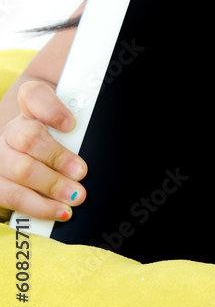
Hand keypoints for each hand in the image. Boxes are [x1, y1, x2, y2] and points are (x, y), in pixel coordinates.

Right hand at [0, 81, 86, 222]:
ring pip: (20, 170)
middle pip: (28, 137)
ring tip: (77, 196)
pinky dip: (39, 207)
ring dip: (51, 186)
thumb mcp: (73, 120)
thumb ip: (85, 118)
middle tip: (81, 171)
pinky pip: (13, 197)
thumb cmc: (62, 135)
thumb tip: (112, 121)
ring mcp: (2, 157)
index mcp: (30, 107)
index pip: (33, 95)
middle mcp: (13, 130)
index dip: (51, 109)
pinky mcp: (0, 183)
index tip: (71, 125)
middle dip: (57, 157)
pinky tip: (61, 212)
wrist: (36, 150)